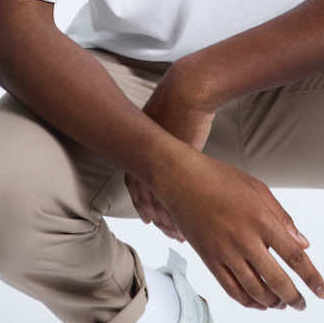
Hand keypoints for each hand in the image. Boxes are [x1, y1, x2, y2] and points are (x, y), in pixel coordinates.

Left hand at [125, 64, 215, 243]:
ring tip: (177, 233)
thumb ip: (168, 138)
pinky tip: (187, 221)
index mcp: (140, 146)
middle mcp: (144, 155)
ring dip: (166, 217)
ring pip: (158, 197)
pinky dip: (178, 210)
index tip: (148, 218)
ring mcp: (158, 159)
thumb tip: (174, 146)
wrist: (189, 89)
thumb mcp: (169, 122)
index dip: (141, 201)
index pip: (135, 182)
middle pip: (144, 193)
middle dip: (153, 214)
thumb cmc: (184, 99)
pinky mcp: (175, 162)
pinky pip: (173, 193)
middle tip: (161, 230)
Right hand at [152, 152, 323, 312]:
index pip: (295, 257)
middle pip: (277, 280)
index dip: (312, 278)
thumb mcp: (259, 190)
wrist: (181, 179)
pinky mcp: (209, 259)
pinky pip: (231, 289)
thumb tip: (304, 244)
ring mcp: (225, 252)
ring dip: (272, 302)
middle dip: (294, 298)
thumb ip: (283, 219)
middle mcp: (245, 239)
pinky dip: (248, 301)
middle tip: (302, 305)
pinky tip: (258, 303)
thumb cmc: (221, 179)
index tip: (322, 293)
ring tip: (282, 305)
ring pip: (254, 290)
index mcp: (262, 220)